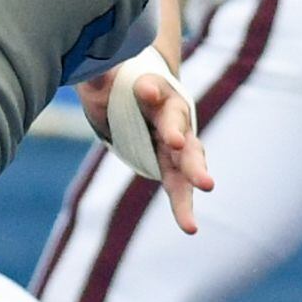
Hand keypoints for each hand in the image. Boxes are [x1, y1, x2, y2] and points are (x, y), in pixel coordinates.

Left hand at [84, 55, 207, 231]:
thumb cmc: (116, 87)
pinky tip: (190, 227)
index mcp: (154, 88)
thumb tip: (94, 74)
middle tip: (178, 143)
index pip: (152, 87)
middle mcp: (173, 114)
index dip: (150, 90)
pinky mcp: (173, 166)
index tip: (146, 91)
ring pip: (188, 158)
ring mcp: (177, 142)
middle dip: (177, 134)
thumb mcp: (101, 81)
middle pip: (177, 124)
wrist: (134, 100)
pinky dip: (184, 206)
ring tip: (207, 185)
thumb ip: (99, 78)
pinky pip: (180, 187)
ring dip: (195, 171)